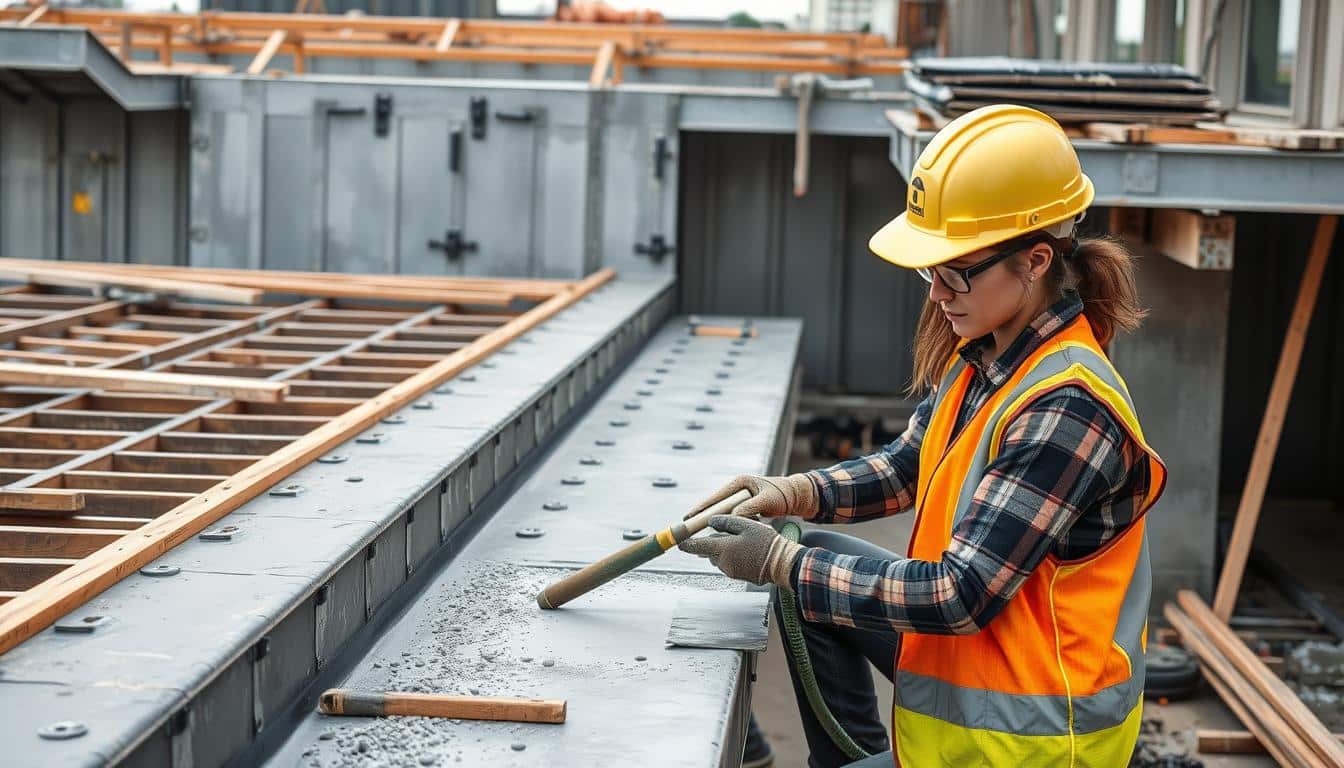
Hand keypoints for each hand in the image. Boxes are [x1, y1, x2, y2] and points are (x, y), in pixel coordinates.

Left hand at [678, 515, 802, 586]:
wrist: (781, 564)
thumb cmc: (766, 543)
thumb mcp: (746, 525)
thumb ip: (726, 523)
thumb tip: (711, 523)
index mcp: (723, 548)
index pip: (697, 546)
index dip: (686, 544)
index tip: (678, 542)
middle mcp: (723, 562)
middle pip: (708, 551)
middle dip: (711, 542)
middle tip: (721, 533)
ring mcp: (730, 571)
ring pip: (718, 557)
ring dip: (722, 549)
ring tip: (738, 540)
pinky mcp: (738, 576)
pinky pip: (728, 563)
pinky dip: (731, 556)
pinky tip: (744, 550)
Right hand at [683, 473, 817, 520]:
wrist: (796, 496)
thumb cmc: (783, 495)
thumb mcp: (766, 501)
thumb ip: (750, 508)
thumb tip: (733, 516)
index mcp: (740, 483)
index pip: (716, 497)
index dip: (701, 508)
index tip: (689, 517)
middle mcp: (738, 489)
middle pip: (714, 504)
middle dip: (701, 515)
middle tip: (685, 526)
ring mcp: (741, 497)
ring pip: (721, 511)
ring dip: (711, 521)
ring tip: (695, 532)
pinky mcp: (745, 505)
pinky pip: (730, 515)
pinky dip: (723, 524)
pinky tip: (715, 533)